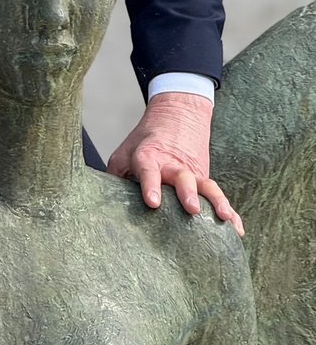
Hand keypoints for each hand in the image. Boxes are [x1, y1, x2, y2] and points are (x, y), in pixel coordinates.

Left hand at [108, 92, 243, 236]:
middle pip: (182, 178)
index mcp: (149, 156)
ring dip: (215, 201)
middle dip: (187, 193)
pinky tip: (237, 229)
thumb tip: (107, 205)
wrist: (177, 115)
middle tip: (192, 209)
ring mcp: (193, 172)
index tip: (153, 202)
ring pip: (207, 186)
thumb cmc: (145, 142)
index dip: (150, 185)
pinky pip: (219, 196)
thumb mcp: (125, 152)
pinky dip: (230, 211)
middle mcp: (173, 165)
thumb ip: (117, 176)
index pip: (148, 169)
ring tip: (224, 218)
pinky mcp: (206, 179)